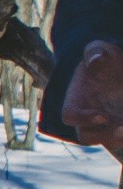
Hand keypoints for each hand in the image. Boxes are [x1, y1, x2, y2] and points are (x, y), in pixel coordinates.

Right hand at [67, 39, 122, 158]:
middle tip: (122, 129)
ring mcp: (106, 123)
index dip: (83, 119)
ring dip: (120, 138)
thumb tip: (96, 60)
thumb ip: (95, 52)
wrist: (114, 66)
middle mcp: (88, 116)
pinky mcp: (121, 124)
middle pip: (88, 136)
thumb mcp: (99, 49)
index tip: (103, 116)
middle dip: (105, 136)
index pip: (70, 116)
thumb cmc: (103, 56)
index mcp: (75, 99)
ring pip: (110, 140)